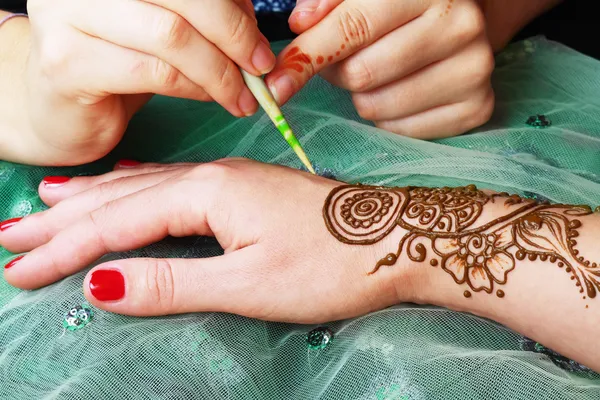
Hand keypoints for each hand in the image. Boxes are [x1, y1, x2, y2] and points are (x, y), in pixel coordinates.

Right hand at [0, 159, 410, 322]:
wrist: (393, 237)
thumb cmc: (330, 265)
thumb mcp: (248, 285)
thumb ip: (173, 282)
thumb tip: (100, 286)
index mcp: (206, 196)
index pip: (117, 223)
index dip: (66, 250)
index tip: (20, 271)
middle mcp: (210, 178)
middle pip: (120, 198)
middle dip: (63, 223)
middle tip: (10, 239)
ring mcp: (227, 180)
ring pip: (143, 187)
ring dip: (91, 200)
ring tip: (45, 204)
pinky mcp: (242, 190)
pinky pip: (170, 185)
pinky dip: (134, 189)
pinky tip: (120, 187)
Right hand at [19, 0, 273, 165]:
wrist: (59, 106)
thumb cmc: (118, 61)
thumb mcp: (166, 27)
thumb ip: (203, 14)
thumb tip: (252, 23)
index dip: (233, 6)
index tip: (260, 43)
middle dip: (234, 35)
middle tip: (260, 68)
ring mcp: (66, 14)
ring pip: (171, 36)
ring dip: (219, 71)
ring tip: (241, 96)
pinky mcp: (67, 62)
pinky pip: (153, 72)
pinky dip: (194, 88)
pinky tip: (210, 99)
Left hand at [266, 0, 494, 138]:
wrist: (460, 22)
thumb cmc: (399, 6)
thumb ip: (327, 1)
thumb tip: (300, 25)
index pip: (353, 27)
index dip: (306, 57)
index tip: (275, 83)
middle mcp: (460, 25)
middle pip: (361, 74)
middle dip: (336, 73)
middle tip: (341, 62)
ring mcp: (474, 70)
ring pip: (375, 106)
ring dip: (360, 96)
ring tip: (375, 73)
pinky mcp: (476, 107)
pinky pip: (399, 130)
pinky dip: (386, 117)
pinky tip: (398, 91)